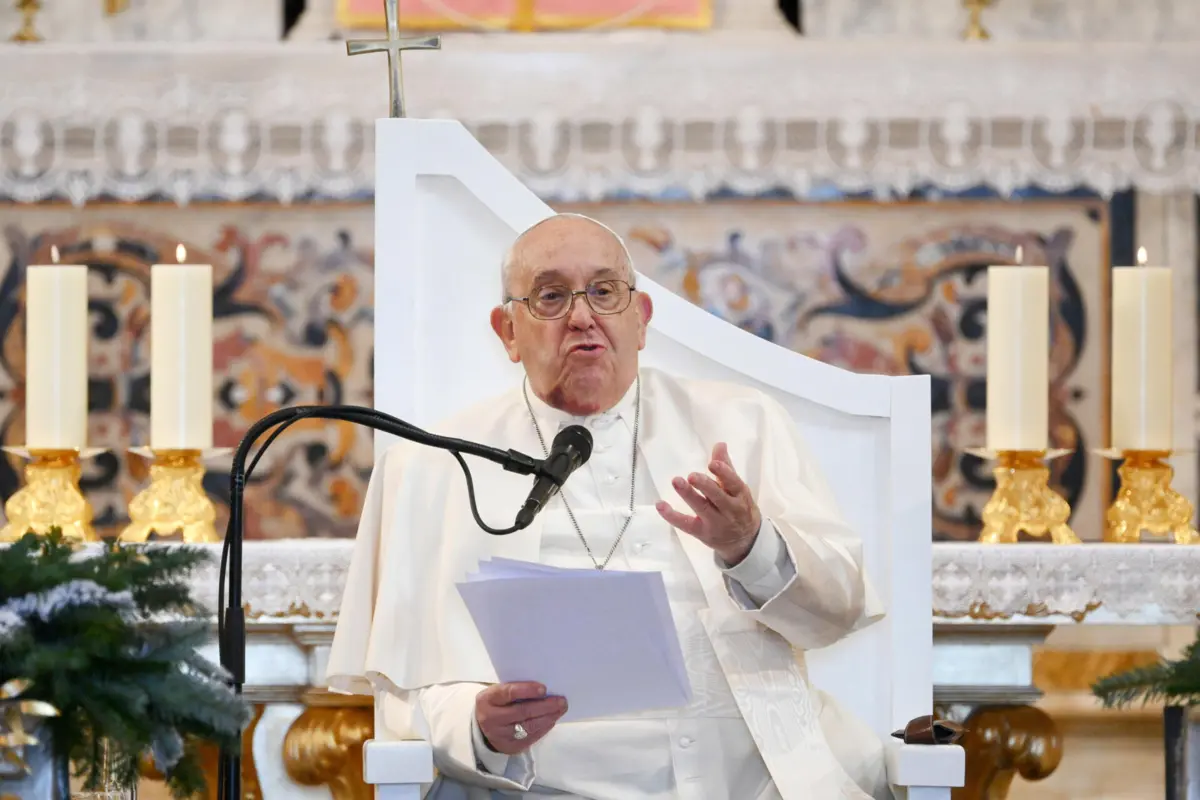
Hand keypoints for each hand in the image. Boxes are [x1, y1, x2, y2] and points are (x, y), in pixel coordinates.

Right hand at [476, 682, 567, 755]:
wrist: (482, 729)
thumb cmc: (496, 704)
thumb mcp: (497, 693)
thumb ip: (514, 689)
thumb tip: (544, 689)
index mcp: (487, 700)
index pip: (508, 693)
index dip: (527, 690)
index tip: (544, 689)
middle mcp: (491, 719)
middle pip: (522, 712)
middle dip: (544, 706)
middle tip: (562, 701)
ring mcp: (500, 736)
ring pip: (528, 727)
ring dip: (548, 717)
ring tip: (560, 709)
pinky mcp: (510, 747)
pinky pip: (531, 738)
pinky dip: (544, 728)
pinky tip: (552, 720)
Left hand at [656, 442, 761, 564]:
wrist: (745, 541)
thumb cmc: (739, 507)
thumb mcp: (737, 488)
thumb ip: (726, 467)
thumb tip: (719, 444)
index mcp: (740, 495)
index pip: (734, 483)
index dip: (724, 473)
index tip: (712, 464)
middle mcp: (730, 510)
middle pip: (717, 497)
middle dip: (705, 486)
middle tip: (692, 475)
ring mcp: (715, 523)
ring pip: (702, 509)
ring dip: (689, 495)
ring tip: (676, 481)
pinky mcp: (702, 533)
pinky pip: (686, 524)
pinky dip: (672, 516)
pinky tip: (661, 505)